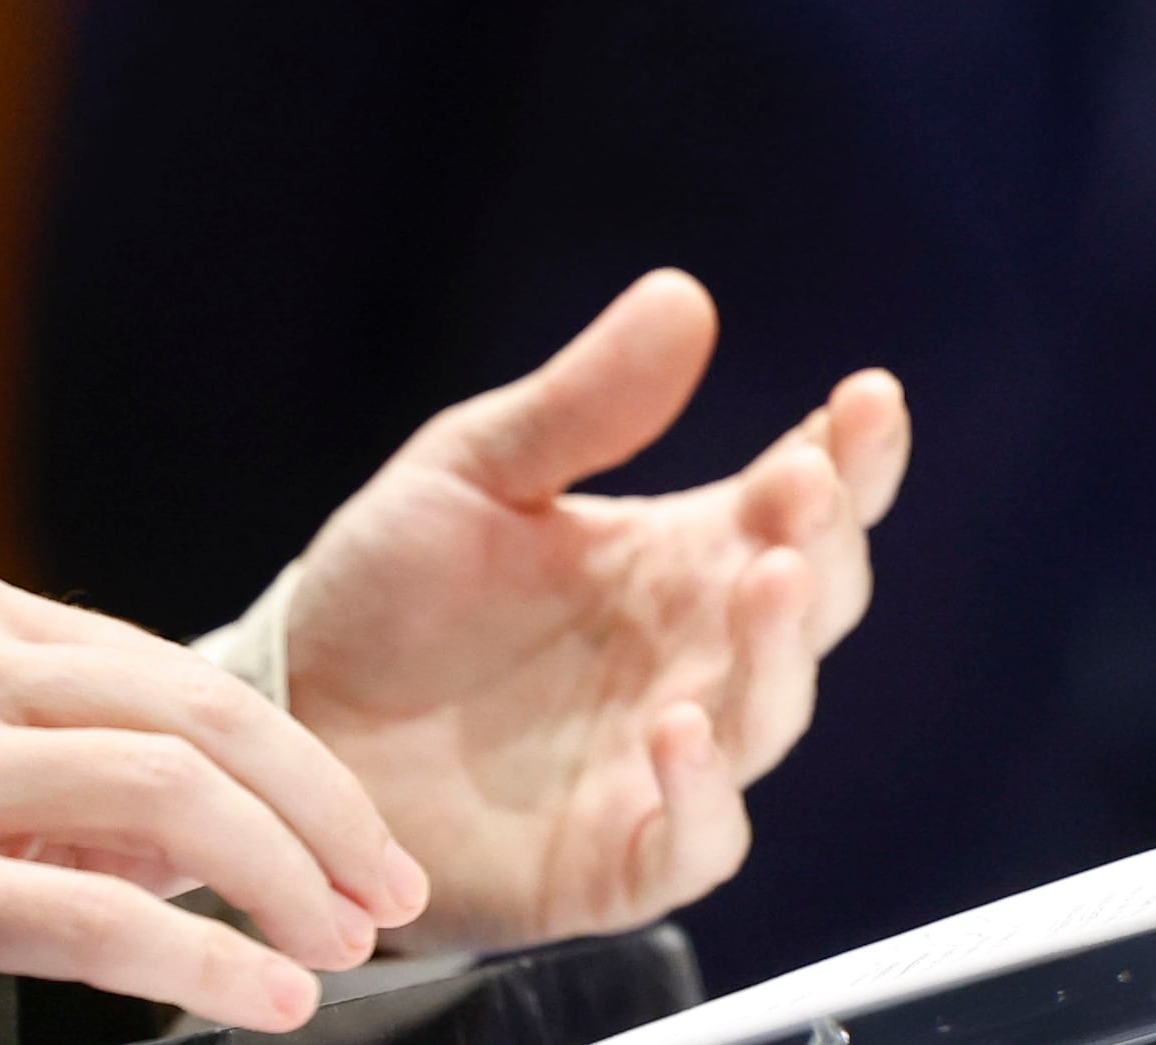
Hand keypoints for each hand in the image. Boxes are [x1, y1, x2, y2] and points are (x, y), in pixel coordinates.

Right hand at [0, 558, 425, 1043]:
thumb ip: (70, 771)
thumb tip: (231, 826)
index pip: (174, 668)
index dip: (292, 758)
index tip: (360, 834)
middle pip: (195, 711)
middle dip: (319, 809)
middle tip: (388, 890)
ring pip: (161, 797)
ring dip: (277, 881)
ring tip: (334, 949)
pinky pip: (86, 915)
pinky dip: (196, 962)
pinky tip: (256, 999)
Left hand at [280, 267, 909, 947]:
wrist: (285, 730)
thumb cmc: (387, 597)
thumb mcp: (471, 471)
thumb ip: (579, 403)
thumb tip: (683, 296)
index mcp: (679, 555)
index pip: (801, 498)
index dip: (853, 455)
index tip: (870, 397)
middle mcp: (693, 655)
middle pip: (811, 603)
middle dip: (827, 544)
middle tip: (807, 491)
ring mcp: (662, 760)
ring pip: (768, 716)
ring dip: (781, 654)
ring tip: (767, 582)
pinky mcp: (613, 859)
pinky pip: (693, 843)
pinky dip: (703, 797)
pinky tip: (681, 732)